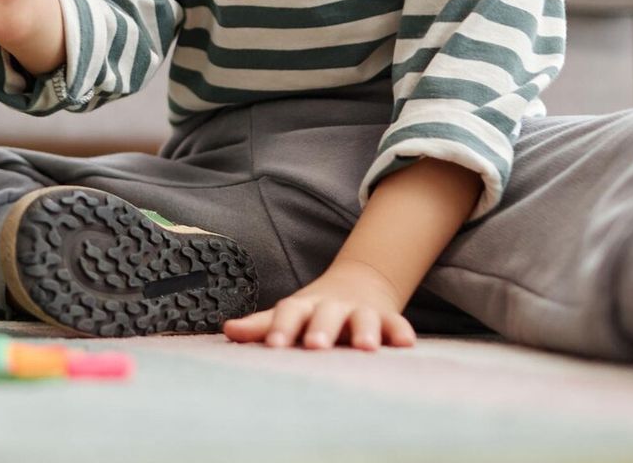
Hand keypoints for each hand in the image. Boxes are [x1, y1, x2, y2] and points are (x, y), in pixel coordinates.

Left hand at [223, 259, 416, 350]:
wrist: (356, 285)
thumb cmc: (312, 312)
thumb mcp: (288, 316)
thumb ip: (261, 326)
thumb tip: (226, 330)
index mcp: (304, 307)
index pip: (289, 313)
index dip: (280, 328)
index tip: (273, 346)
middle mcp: (332, 307)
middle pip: (326, 314)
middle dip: (321, 329)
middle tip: (315, 346)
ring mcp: (361, 311)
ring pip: (363, 317)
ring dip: (365, 330)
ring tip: (365, 347)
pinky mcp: (386, 318)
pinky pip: (396, 323)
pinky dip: (400, 331)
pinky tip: (406, 344)